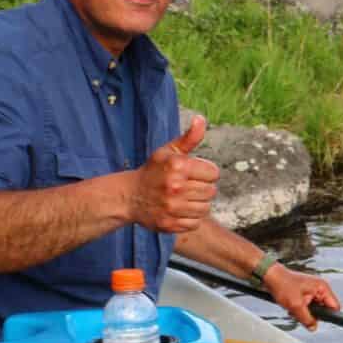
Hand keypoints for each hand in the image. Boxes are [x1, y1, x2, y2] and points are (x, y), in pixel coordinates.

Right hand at [131, 116, 219, 232]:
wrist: (129, 196)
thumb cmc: (153, 171)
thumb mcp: (169, 151)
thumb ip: (189, 138)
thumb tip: (201, 119)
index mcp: (178, 166)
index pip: (213, 173)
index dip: (205, 173)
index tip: (193, 173)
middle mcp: (175, 186)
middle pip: (211, 191)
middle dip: (202, 188)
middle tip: (186, 187)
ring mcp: (172, 207)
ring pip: (205, 208)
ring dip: (197, 204)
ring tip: (182, 198)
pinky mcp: (170, 224)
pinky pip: (195, 223)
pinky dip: (189, 218)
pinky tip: (178, 210)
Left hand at [263, 263, 340, 330]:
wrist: (270, 276)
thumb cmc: (283, 285)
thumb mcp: (295, 305)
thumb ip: (307, 319)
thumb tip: (314, 328)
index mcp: (322, 288)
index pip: (334, 306)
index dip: (328, 316)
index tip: (317, 320)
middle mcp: (320, 288)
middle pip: (324, 310)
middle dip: (312, 314)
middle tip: (300, 311)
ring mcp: (313, 291)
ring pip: (315, 310)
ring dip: (304, 313)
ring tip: (293, 308)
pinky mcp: (306, 294)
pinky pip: (307, 307)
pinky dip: (300, 309)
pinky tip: (291, 306)